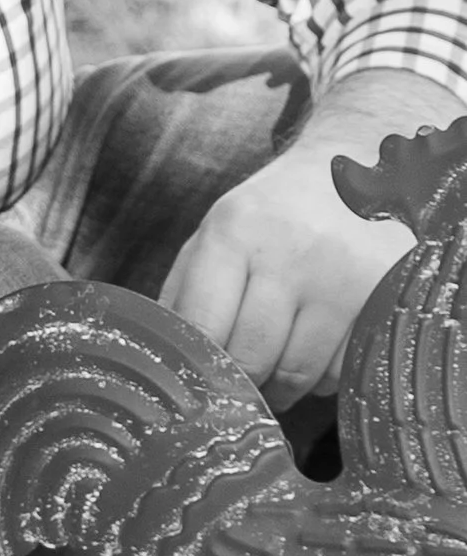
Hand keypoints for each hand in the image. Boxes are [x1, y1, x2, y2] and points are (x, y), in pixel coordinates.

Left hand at [163, 138, 414, 402]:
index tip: (202, 380)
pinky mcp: (386, 296)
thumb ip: (185, 293)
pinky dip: (324, 377)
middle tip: (241, 385)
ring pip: (300, 373)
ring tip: (276, 371)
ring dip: (282, 387)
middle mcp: (290, 253)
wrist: (353, 168)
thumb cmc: (271, 212)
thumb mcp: (216, 233)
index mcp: (234, 232)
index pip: (204, 328)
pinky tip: (317, 351)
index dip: (199, 367)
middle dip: (242, 384)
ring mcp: (343, 276)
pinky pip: (343, 369)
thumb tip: (171, 359)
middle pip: (253, 358)